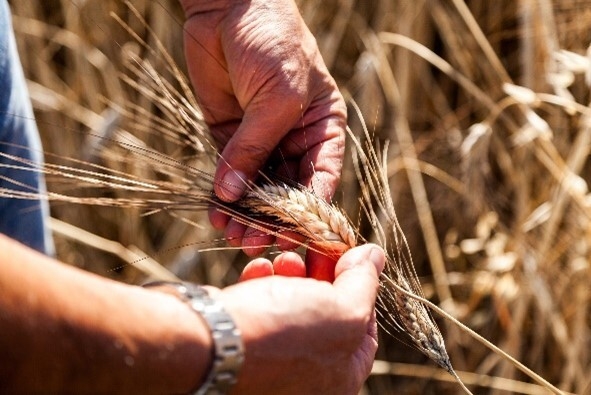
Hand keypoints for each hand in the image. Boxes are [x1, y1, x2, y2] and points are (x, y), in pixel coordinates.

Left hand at [181, 0, 346, 253]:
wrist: (228, 8)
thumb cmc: (273, 42)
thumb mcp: (277, 97)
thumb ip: (255, 146)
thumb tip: (233, 194)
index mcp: (322, 130)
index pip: (320, 180)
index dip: (307, 212)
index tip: (293, 239)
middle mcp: (295, 140)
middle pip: (286, 191)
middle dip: (271, 219)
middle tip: (254, 243)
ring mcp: (261, 140)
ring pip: (256, 188)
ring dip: (245, 214)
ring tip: (234, 236)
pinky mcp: (230, 137)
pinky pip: (229, 173)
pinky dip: (223, 195)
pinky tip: (217, 214)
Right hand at [212, 244, 384, 394]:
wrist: (207, 343)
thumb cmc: (284, 332)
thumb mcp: (342, 309)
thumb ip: (364, 283)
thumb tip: (376, 257)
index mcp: (340, 379)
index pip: (364, 329)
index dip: (361, 288)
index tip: (350, 257)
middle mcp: (306, 378)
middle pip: (326, 316)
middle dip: (323, 276)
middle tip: (318, 247)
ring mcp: (271, 362)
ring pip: (291, 308)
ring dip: (293, 275)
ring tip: (286, 257)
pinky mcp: (240, 343)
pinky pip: (260, 311)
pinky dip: (263, 284)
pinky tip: (259, 268)